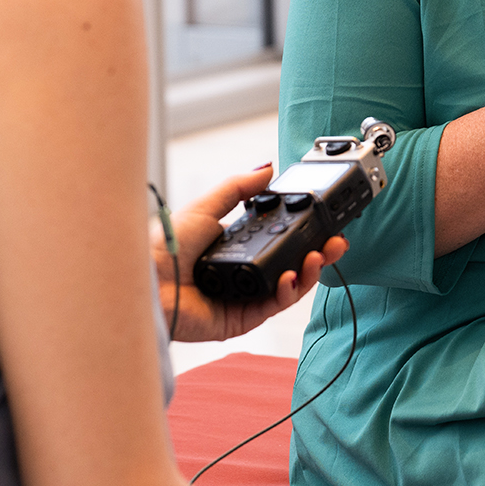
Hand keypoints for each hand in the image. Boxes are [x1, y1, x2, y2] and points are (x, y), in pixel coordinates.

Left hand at [151, 164, 346, 343]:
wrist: (147, 280)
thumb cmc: (166, 245)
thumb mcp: (207, 206)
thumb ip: (239, 188)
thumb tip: (266, 167)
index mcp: (237, 246)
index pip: (281, 240)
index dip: (306, 233)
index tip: (325, 223)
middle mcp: (245, 271)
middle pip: (293, 264)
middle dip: (320, 254)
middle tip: (337, 242)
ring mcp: (245, 296)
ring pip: (290, 287)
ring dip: (310, 272)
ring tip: (318, 256)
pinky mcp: (242, 318)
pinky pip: (275, 306)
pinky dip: (289, 292)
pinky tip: (291, 277)